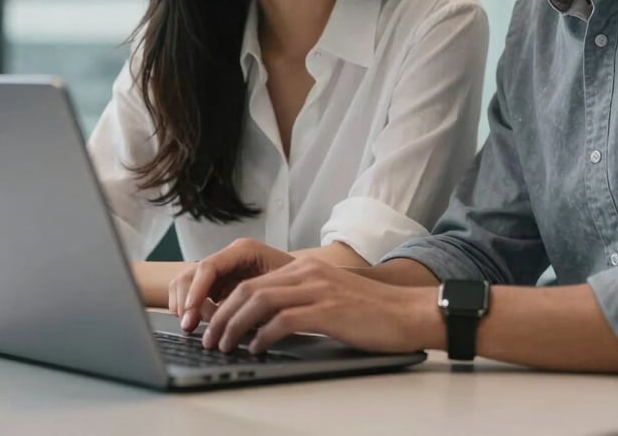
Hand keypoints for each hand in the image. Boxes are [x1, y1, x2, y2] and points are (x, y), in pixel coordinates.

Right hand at [169, 238, 292, 330]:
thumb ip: (258, 301)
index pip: (208, 266)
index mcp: (243, 251)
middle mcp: (228, 257)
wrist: (311, 283)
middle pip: (191, 274)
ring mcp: (221, 271)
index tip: (192, 313)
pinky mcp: (218, 285)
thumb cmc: (299, 285)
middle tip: (190, 327)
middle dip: (187, 301)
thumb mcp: (282, 292)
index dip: (196, 290)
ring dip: (185, 306)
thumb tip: (234, 321)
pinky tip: (197, 324)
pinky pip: (191, 293)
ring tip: (194, 328)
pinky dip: (188, 308)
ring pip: (186, 283)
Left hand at [200, 256, 440, 354]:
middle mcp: (307, 272)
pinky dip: (264, 335)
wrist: (408, 311)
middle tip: (209, 338)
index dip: (228, 303)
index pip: (254, 281)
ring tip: (224, 345)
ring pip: (260, 301)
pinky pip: (284, 320)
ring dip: (235, 325)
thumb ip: (300, 302)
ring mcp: (317, 289)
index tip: (213, 324)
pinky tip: (256, 349)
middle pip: (250, 289)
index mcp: (305, 268)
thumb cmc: (371, 312)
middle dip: (223, 315)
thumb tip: (265, 324)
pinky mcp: (327, 310)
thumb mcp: (329, 298)